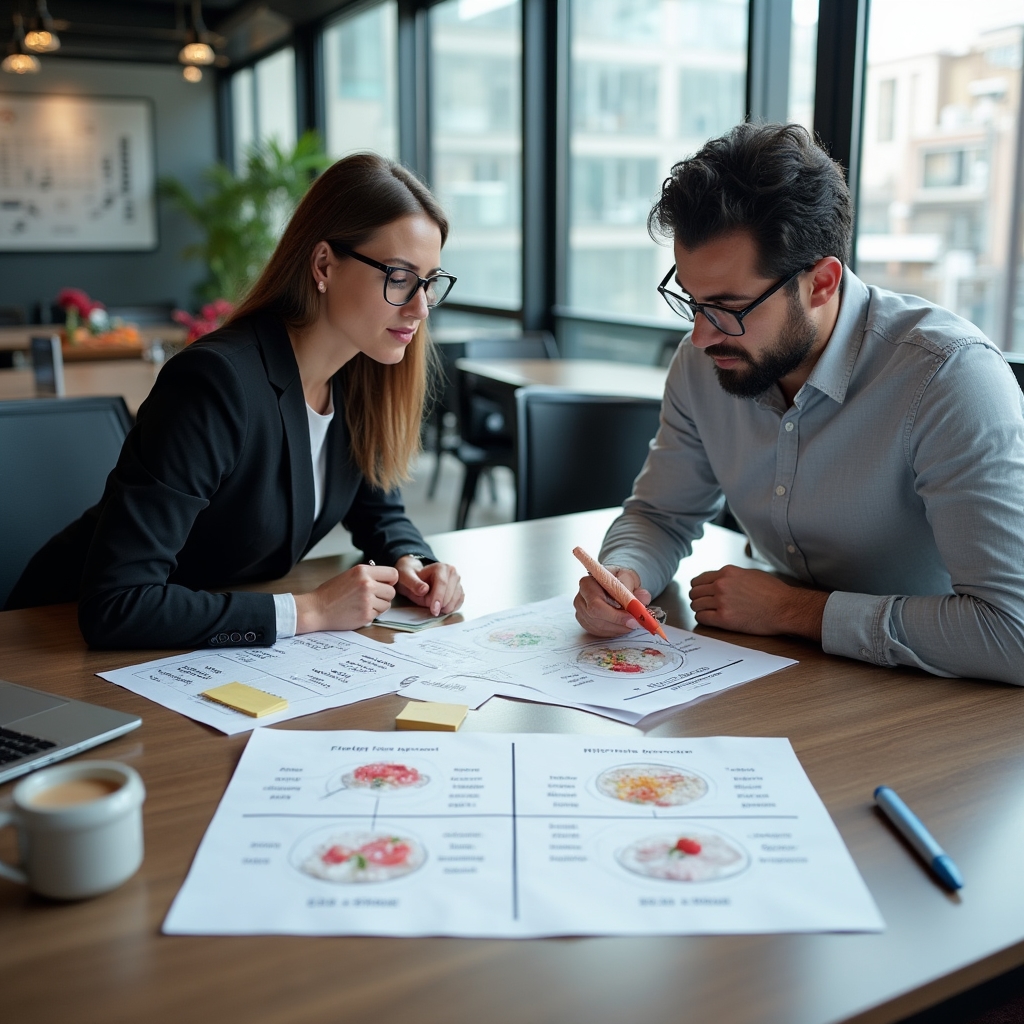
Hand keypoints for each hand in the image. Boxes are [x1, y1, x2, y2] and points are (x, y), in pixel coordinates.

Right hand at [294, 563, 398, 632]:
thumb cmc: (330, 593)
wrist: (316, 609)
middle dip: (384, 596)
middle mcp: (367, 584)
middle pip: (391, 592)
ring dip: (378, 606)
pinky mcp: (366, 615)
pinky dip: (370, 615)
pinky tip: (358, 612)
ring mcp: (367, 600)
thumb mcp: (349, 575)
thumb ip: (368, 576)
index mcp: (363, 571)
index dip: (390, 581)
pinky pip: (378, 615)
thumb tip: (386, 580)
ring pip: (387, 605)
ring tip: (362, 605)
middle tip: (372, 598)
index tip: (385, 585)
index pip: (393, 574)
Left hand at [395, 556, 463, 616]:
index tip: (434, 610)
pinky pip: (460, 601)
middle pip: (450, 593)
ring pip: (456, 598)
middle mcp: (452, 572)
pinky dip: (452, 608)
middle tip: (429, 607)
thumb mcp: (406, 578)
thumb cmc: (411, 577)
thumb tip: (424, 589)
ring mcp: (457, 581)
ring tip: (434, 607)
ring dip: (446, 607)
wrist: (416, 578)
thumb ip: (414, 584)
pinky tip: (442, 608)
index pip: (442, 583)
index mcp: (440, 567)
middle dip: (440, 604)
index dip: (438, 598)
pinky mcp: (459, 589)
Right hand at [573, 566, 651, 636]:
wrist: (614, 583)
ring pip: (598, 627)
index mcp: (587, 583)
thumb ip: (635, 588)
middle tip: (636, 623)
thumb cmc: (619, 579)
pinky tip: (624, 626)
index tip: (632, 618)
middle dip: (618, 623)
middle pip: (595, 617)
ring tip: (633, 623)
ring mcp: (581, 612)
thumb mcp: (629, 578)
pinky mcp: (585, 622)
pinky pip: (599, 632)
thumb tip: (642, 599)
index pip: (596, 603)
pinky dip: (614, 631)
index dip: (614, 614)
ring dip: (618, 628)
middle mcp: (580, 598)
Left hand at [688, 565, 827, 639]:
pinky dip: (703, 619)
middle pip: (694, 592)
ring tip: (708, 612)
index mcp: (727, 572)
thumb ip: (731, 577)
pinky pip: (702, 618)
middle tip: (704, 604)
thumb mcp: (750, 574)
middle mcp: (721, 585)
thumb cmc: (773, 592)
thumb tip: (719, 581)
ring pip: (696, 605)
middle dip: (698, 598)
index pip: (699, 580)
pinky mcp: (724, 618)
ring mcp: (721, 601)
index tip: (702, 593)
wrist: (785, 608)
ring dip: (700, 609)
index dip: (699, 588)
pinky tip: (711, 619)